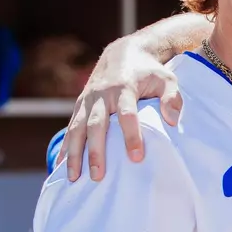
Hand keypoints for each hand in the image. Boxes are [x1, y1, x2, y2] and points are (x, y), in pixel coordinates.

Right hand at [62, 39, 182, 182]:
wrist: (123, 54)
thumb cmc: (149, 71)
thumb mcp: (166, 78)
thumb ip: (171, 97)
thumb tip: (172, 121)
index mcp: (124, 88)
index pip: (127, 114)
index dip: (131, 136)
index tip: (136, 157)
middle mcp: (101, 95)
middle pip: (96, 125)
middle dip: (96, 151)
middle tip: (98, 176)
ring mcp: (87, 100)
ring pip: (77, 129)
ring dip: (74, 154)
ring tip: (73, 178)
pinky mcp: (79, 106)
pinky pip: (70, 129)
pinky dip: (64, 147)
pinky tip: (59, 166)